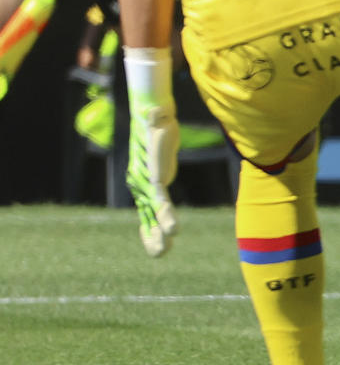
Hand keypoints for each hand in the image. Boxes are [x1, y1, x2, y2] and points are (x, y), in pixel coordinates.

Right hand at [127, 98, 178, 256]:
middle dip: (157, 230)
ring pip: (149, 217)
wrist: (149, 121)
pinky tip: (157, 247)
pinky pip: (150, 213)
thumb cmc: (157, 119)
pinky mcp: (151, 190)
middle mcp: (142, 183)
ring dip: (154, 236)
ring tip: (161, 255)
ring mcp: (145, 188)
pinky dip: (152, 229)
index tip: (173, 228)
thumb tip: (158, 109)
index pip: (156, 193)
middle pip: (152, 211)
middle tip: (167, 247)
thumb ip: (158, 116)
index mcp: (147, 171)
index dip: (163, 211)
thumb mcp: (159, 117)